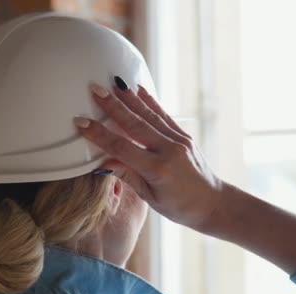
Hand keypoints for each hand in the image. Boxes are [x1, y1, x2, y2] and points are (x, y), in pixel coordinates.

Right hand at [74, 82, 223, 231]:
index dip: (100, 135)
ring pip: (150, 115)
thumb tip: (101, 164)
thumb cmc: (180, 207)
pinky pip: (164, 116)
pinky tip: (139, 89)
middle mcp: (169, 150)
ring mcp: (179, 140)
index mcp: (158, 170)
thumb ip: (128, 177)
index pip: (122, 148)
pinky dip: (150, 101)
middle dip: (113, 106)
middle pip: (135, 125)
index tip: (82, 122)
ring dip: (130, 98)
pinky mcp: (184, 136)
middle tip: (95, 90)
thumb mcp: (150, 198)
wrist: (214, 203)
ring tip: (114, 83)